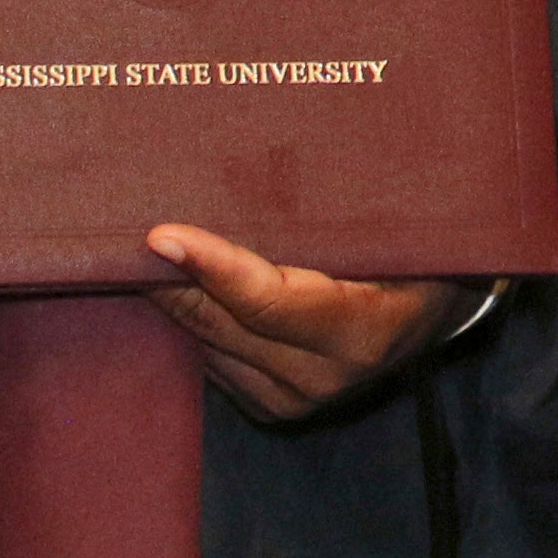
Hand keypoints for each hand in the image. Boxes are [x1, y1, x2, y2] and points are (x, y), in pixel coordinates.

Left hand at [141, 225, 478, 423]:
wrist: (442, 309)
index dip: (210, 267)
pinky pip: (210, 358)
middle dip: (167, 274)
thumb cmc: (422, 249)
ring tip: (131, 245)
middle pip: (221, 321)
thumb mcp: (398, 222)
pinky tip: (169, 278)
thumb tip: (266, 150)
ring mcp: (296, 400)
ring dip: (170, 295)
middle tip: (114, 225)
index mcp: (362, 332)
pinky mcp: (273, 407)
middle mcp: (324, 377)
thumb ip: (341, 205)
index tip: (158, 235)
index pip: (268, 301)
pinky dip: (190, 317)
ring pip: (206, 342)